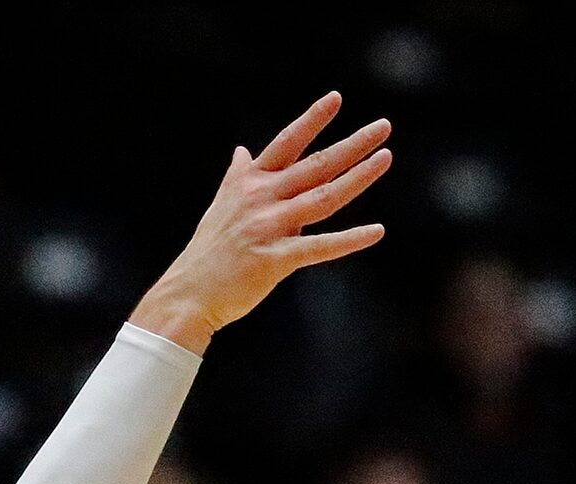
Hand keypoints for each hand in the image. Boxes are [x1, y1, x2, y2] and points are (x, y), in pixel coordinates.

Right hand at [131, 92, 390, 354]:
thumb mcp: (222, 204)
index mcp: (250, 182)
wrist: (189, 292)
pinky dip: (350, 239)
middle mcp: (261, 198)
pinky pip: (320, 247)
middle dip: (352, 144)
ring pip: (323, 197)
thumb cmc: (210, 250)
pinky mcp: (275, 260)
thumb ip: (238, 175)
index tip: (336, 98)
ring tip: (385, 158)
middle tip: (384, 127)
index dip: (312, 120)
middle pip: (315, 165)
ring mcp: (268, 227)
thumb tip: (241, 150)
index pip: (286, 143)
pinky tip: (377, 231)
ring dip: (358, 178)